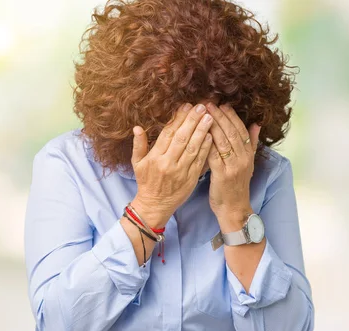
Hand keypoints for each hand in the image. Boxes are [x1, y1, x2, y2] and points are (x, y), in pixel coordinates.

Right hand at [129, 103, 213, 227]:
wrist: (155, 206)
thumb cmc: (146, 182)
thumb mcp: (137, 164)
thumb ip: (138, 145)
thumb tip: (137, 127)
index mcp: (155, 157)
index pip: (168, 133)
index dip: (178, 119)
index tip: (186, 106)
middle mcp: (168, 163)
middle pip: (182, 138)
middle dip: (192, 121)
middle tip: (201, 107)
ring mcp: (181, 171)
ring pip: (193, 148)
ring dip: (202, 132)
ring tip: (209, 118)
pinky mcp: (191, 179)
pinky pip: (199, 161)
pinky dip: (206, 149)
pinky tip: (211, 137)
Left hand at [205, 102, 260, 231]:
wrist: (234, 209)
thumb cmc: (236, 186)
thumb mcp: (247, 163)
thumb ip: (251, 143)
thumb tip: (256, 124)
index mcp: (248, 154)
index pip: (241, 130)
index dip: (232, 116)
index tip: (222, 104)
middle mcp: (243, 159)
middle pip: (231, 132)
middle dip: (220, 116)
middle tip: (209, 103)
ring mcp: (233, 167)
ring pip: (223, 141)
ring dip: (212, 125)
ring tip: (202, 113)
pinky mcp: (222, 175)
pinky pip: (214, 155)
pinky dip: (207, 143)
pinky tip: (199, 134)